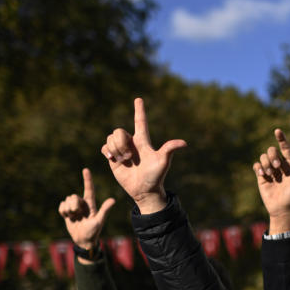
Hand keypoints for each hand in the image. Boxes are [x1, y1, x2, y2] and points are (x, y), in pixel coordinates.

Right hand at [58, 168, 115, 252]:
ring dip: (68, 209)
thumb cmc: (93, 232)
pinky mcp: (67, 212)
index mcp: (91, 204)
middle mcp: (82, 203)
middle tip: (77, 214)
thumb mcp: (99, 221)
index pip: (89, 189)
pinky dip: (62, 211)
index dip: (87, 179)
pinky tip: (67, 217)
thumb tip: (113, 200)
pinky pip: (61, 205)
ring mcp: (74, 207)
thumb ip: (104, 210)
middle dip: (73, 205)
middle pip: (73, 196)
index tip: (85, 169)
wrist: (84, 240)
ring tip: (74, 217)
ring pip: (66, 200)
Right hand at [101, 98, 186, 213]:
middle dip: (121, 143)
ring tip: (125, 161)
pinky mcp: (113, 158)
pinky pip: (104, 147)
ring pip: (110, 138)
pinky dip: (107, 152)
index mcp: (143, 141)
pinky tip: (114, 160)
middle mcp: (132, 143)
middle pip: (119, 131)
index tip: (138, 99)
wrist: (144, 190)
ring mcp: (122, 150)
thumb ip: (170, 150)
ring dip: (115, 150)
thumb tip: (184, 143)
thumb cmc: (156, 176)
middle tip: (129, 157)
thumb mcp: (163, 162)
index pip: (140, 122)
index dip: (139, 110)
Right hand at [254, 129, 289, 233]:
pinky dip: (259, 168)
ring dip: (266, 163)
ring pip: (263, 157)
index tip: (277, 131)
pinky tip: (263, 175)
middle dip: (273, 156)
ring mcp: (270, 170)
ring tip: (270, 174)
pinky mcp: (261, 176)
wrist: (281, 208)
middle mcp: (279, 165)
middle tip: (277, 167)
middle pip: (272, 151)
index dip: (281, 139)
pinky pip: (256, 165)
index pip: (285, 148)